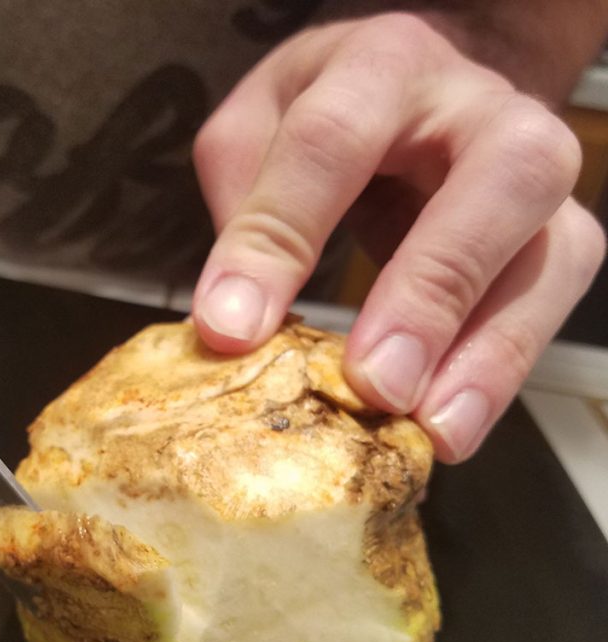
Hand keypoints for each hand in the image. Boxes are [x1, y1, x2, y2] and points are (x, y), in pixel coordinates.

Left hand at [191, 12, 604, 462]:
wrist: (416, 98)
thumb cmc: (324, 116)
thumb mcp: (256, 128)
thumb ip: (241, 200)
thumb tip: (235, 314)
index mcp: (381, 66)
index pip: (331, 142)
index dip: (279, 238)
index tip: (230, 329)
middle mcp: (479, 107)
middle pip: (496, 176)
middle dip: (432, 287)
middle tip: (375, 383)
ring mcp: (533, 173)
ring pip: (553, 249)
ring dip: (492, 350)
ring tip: (432, 428)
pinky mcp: (557, 234)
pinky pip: (552, 301)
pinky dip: (503, 370)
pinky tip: (450, 427)